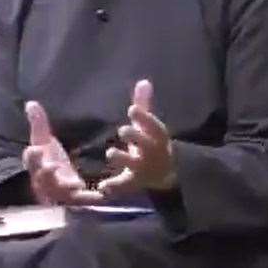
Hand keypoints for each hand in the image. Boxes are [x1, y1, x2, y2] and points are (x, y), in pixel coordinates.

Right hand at [21, 101, 97, 205]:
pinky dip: (89, 199)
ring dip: (66, 190)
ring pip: (60, 193)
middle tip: (53, 167)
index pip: (31, 161)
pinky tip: (101, 195)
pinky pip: (81, 201)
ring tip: (75, 185)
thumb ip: (39, 123)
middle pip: (42, 180)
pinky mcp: (76, 200)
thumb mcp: (43, 141)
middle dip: (46, 174)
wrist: (61, 184)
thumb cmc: (50, 160)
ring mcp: (61, 193)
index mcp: (38, 165)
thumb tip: (31, 103)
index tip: (35, 149)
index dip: (32, 157)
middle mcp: (46, 181)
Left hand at [98, 80, 175, 196]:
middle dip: (135, 137)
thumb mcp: (149, 126)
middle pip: (146, 144)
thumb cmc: (152, 144)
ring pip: (134, 164)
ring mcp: (143, 168)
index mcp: (156, 137)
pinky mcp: (133, 182)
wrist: (164, 175)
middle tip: (122, 130)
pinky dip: (114, 186)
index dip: (144, 119)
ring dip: (122, 158)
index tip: (131, 110)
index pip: (154, 126)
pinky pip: (124, 185)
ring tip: (110, 153)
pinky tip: (102, 186)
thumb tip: (143, 81)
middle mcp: (152, 153)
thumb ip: (144, 106)